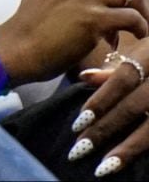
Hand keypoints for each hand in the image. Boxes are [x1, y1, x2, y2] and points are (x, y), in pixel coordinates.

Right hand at [0, 0, 148, 84]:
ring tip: (132, 28)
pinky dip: (139, 28)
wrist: (20, 47)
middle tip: (112, 22)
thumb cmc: (37, 20)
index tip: (99, 5)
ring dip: (137, 13)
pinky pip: (133, 18)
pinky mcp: (95, 17)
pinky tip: (135, 35)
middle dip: (120, 2)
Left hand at [67, 39, 148, 175]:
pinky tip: (128, 161)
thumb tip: (84, 77)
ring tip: (105, 166)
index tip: (78, 123)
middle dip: (105, 129)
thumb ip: (117, 70)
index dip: (100, 101)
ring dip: (128, 149)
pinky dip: (145, 148)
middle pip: (133, 107)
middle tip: (79, 149)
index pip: (122, 80)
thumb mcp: (145, 53)